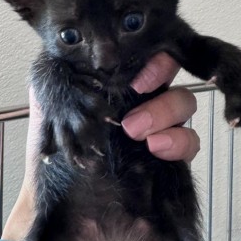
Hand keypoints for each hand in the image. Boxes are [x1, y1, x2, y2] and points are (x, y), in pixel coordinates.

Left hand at [2, 52, 199, 240]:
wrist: (64, 190)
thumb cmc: (58, 144)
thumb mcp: (51, 105)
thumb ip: (63, 76)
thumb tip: (72, 50)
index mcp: (121, 82)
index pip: (145, 56)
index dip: (150, 58)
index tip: (134, 77)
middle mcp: (144, 97)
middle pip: (170, 71)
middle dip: (159, 75)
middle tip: (136, 96)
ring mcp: (162, 124)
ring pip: (185, 103)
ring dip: (165, 111)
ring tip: (134, 131)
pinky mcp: (172, 152)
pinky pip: (190, 141)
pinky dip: (178, 141)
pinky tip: (154, 147)